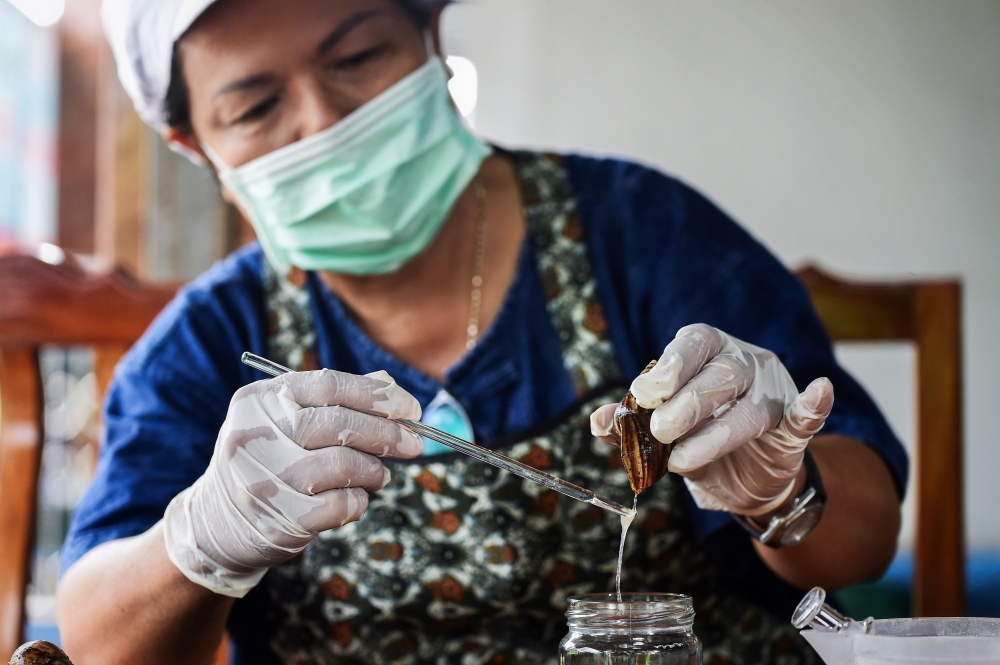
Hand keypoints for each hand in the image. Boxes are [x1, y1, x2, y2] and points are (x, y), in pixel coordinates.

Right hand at [163, 369, 422, 596]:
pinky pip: (341, 504)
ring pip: (344, 465)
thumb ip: (333, 402)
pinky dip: (359, 501)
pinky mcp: (280, 520)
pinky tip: (356, 498)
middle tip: (414, 444)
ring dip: (375, 470)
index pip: (328, 385)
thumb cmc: (267, 461)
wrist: (217, 524)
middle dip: (387, 433)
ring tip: (379, 474)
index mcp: (258, 400)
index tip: (410, 409)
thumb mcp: (282, 421)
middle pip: (339, 425)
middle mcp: (255, 435)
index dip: (376, 396)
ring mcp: (265, 480)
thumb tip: (390, 389)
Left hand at [591, 324, 833, 515]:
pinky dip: (813, 405)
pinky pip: (807, 414)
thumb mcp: (659, 436)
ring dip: (716, 432)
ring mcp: (773, 393)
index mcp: (707, 353)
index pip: (693, 342)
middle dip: (688, 402)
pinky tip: (818, 392)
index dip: (671, 364)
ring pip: (751, 406)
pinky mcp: (795, 429)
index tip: (644, 393)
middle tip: (660, 430)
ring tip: (681, 458)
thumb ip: (629, 427)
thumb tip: (598, 421)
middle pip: (721, 373)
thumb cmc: (696, 441)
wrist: (743, 479)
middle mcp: (743, 364)